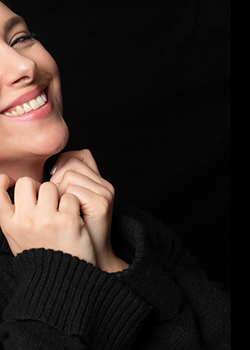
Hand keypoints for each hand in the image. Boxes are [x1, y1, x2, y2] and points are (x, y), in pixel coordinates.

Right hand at [0, 174, 95, 263]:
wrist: (62, 280)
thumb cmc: (41, 257)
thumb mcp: (18, 239)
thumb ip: (13, 218)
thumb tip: (7, 192)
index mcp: (10, 224)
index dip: (5, 181)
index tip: (13, 181)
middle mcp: (25, 220)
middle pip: (27, 182)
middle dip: (37, 187)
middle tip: (46, 199)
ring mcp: (46, 219)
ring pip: (50, 187)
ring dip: (57, 195)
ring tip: (61, 211)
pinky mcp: (67, 220)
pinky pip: (70, 197)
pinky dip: (74, 205)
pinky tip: (73, 218)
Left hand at [50, 149, 127, 271]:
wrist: (91, 258)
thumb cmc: (74, 232)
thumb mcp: (70, 204)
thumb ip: (66, 184)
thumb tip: (51, 168)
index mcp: (99, 182)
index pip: (78, 155)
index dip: (62, 163)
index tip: (53, 179)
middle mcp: (104, 185)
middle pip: (71, 162)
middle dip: (56, 179)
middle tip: (57, 201)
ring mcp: (104, 193)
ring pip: (70, 174)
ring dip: (58, 190)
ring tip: (62, 209)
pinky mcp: (101, 203)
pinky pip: (72, 190)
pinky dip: (64, 201)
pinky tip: (68, 215)